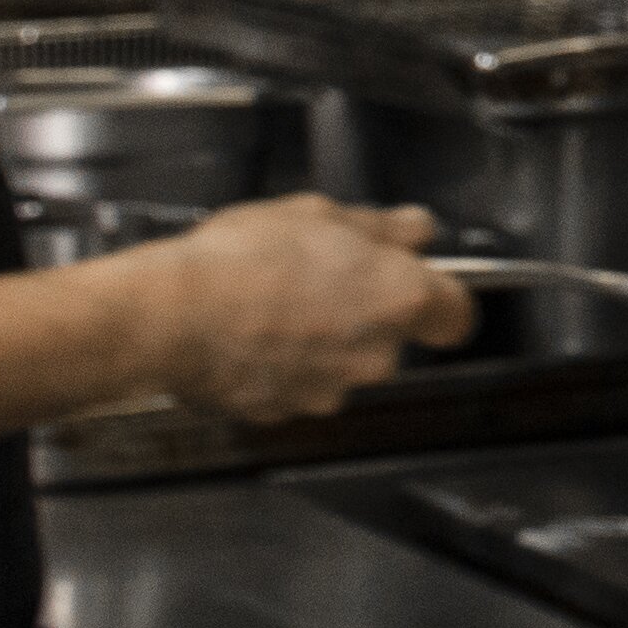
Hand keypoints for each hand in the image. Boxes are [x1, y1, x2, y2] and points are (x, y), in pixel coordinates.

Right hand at [123, 196, 471, 422]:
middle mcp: (375, 355)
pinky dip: (278, 367)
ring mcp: (329, 391)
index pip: (457, 314)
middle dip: (362, 313)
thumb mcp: (320, 214)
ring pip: (341, 364)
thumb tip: (417, 230)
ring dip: (319, 341)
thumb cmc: (243, 258)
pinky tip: (246, 336)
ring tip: (270, 304)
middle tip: (317, 278)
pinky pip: (294, 386)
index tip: (418, 283)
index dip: (440, 298)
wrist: (170, 316)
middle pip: (390, 337)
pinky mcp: (283, 413)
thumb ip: (383, 227)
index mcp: (398, 298)